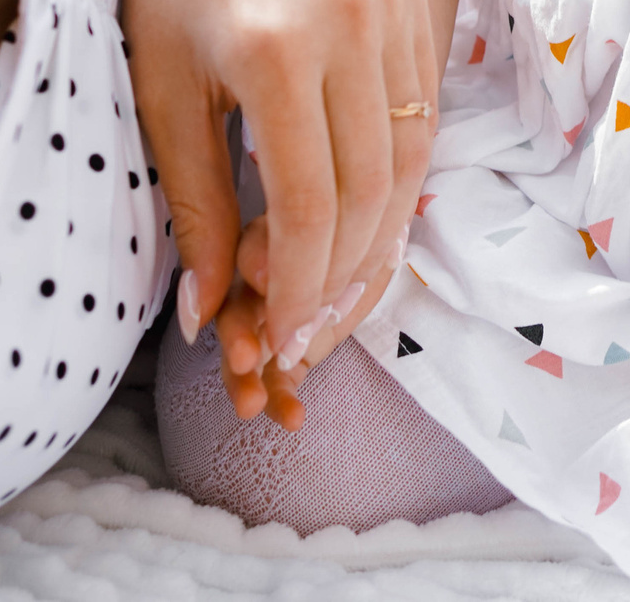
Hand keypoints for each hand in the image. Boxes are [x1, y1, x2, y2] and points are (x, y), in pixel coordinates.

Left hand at [123, 0, 432, 370]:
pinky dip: (397, 174)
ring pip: (412, 156)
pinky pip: (423, 109)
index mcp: (275, 48)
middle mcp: (351, 23)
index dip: (304, 288)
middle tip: (313, 333)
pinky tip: (364, 215)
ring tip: (338, 287)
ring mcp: (394, 5)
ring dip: (380, 236)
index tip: (285, 341)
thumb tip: (208, 319)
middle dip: (345, 278)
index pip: (314, 204)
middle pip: (374, 190)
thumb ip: (193, 209)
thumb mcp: (163, 94)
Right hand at [207, 217, 397, 429]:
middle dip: (238, 334)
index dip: (256, 263)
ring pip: (245, 348)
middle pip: (237, 305)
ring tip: (250, 403)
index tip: (264, 278)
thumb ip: (358, 213)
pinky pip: (275, 379)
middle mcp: (260, 281)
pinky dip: (280, 399)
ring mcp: (269, 321)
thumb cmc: (371, 228)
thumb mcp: (369, 220)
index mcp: (274, 238)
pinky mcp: (287, 354)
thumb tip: (392, 216)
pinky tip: (293, 417)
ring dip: (244, 377)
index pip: (254, 248)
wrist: (382, 254)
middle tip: (244, 356)